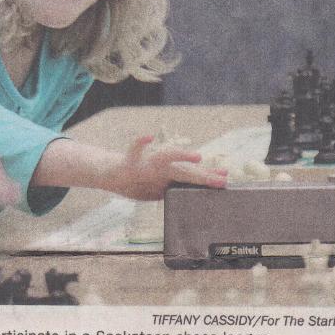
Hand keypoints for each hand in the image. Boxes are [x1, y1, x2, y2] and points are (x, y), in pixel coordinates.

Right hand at [108, 135, 226, 200]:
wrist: (109, 173)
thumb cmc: (135, 181)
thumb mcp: (156, 189)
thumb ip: (172, 190)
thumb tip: (192, 197)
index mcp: (166, 177)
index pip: (190, 177)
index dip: (207, 177)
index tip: (225, 177)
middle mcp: (158, 168)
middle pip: (184, 171)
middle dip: (203, 176)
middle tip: (222, 180)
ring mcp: (145, 165)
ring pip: (165, 157)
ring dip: (180, 155)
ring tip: (197, 156)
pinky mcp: (128, 162)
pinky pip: (134, 149)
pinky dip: (140, 142)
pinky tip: (148, 137)